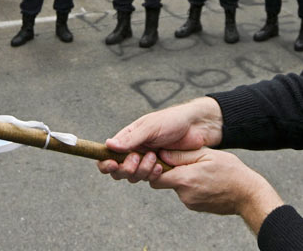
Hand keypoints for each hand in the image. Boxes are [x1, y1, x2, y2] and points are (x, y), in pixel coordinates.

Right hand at [97, 97, 223, 182]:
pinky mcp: (159, 170)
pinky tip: (161, 166)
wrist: (196, 127)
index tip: (113, 164)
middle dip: (126, 168)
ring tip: (154, 157)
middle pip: (118, 171)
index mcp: (127, 138)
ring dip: (142, 171)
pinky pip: (150, 180)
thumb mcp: (150, 127)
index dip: (106, 163)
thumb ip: (131, 138)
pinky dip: (153, 175)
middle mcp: (134, 151)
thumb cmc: (172, 121)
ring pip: (134, 177)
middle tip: (137, 158)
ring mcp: (146, 161)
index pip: (107, 154)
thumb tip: (109, 145)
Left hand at [149, 147, 283, 227]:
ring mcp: (190, 203)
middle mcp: (185, 194)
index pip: (155, 176)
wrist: (248, 195)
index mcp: (185, 180)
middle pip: (164, 182)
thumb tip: (162, 154)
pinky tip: (205, 179)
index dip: (154, 167)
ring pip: (176, 187)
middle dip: (169, 171)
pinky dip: (190, 185)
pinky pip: (186, 193)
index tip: (160, 158)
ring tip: (200, 169)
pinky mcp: (196, 207)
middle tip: (183, 160)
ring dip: (182, 177)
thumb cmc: (231, 171)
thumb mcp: (207, 155)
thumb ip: (182, 155)